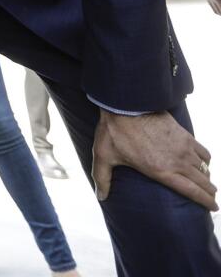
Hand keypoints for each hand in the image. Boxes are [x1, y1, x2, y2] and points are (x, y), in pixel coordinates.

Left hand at [92, 109, 216, 209]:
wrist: (125, 105)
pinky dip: (206, 159)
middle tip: (212, 198)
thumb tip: (102, 197)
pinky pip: (202, 151)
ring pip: (204, 167)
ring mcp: (183, 147)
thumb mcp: (104, 157)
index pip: (192, 191)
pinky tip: (203, 162)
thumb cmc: (114, 132)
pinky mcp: (184, 134)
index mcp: (161, 171)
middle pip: (203, 181)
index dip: (206, 201)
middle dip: (209, 192)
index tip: (213, 207)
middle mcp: (178, 161)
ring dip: (207, 177)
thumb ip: (102, 179)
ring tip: (207, 183)